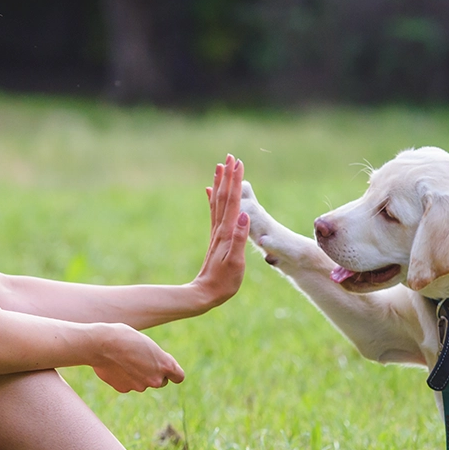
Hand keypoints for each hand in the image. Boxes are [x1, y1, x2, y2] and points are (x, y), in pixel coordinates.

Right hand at [93, 323, 184, 393]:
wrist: (101, 344)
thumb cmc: (124, 336)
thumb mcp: (147, 343)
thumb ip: (154, 358)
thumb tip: (154, 370)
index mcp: (164, 364)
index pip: (178, 377)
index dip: (172, 372)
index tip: (165, 367)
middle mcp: (155, 379)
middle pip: (160, 381)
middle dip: (153, 374)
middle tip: (140, 359)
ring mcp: (140, 386)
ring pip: (142, 383)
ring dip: (137, 375)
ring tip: (124, 359)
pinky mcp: (125, 389)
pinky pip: (128, 384)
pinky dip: (123, 378)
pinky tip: (115, 365)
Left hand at [193, 154, 249, 309]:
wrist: (204, 293)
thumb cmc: (223, 281)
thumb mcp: (235, 262)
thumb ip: (239, 238)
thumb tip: (244, 215)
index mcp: (227, 232)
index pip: (233, 201)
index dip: (235, 182)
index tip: (237, 163)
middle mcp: (220, 228)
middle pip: (224, 196)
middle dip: (228, 176)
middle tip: (229, 156)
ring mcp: (217, 232)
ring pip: (218, 201)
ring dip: (220, 183)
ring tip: (221, 167)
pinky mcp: (216, 238)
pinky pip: (214, 212)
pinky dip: (213, 198)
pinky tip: (210, 192)